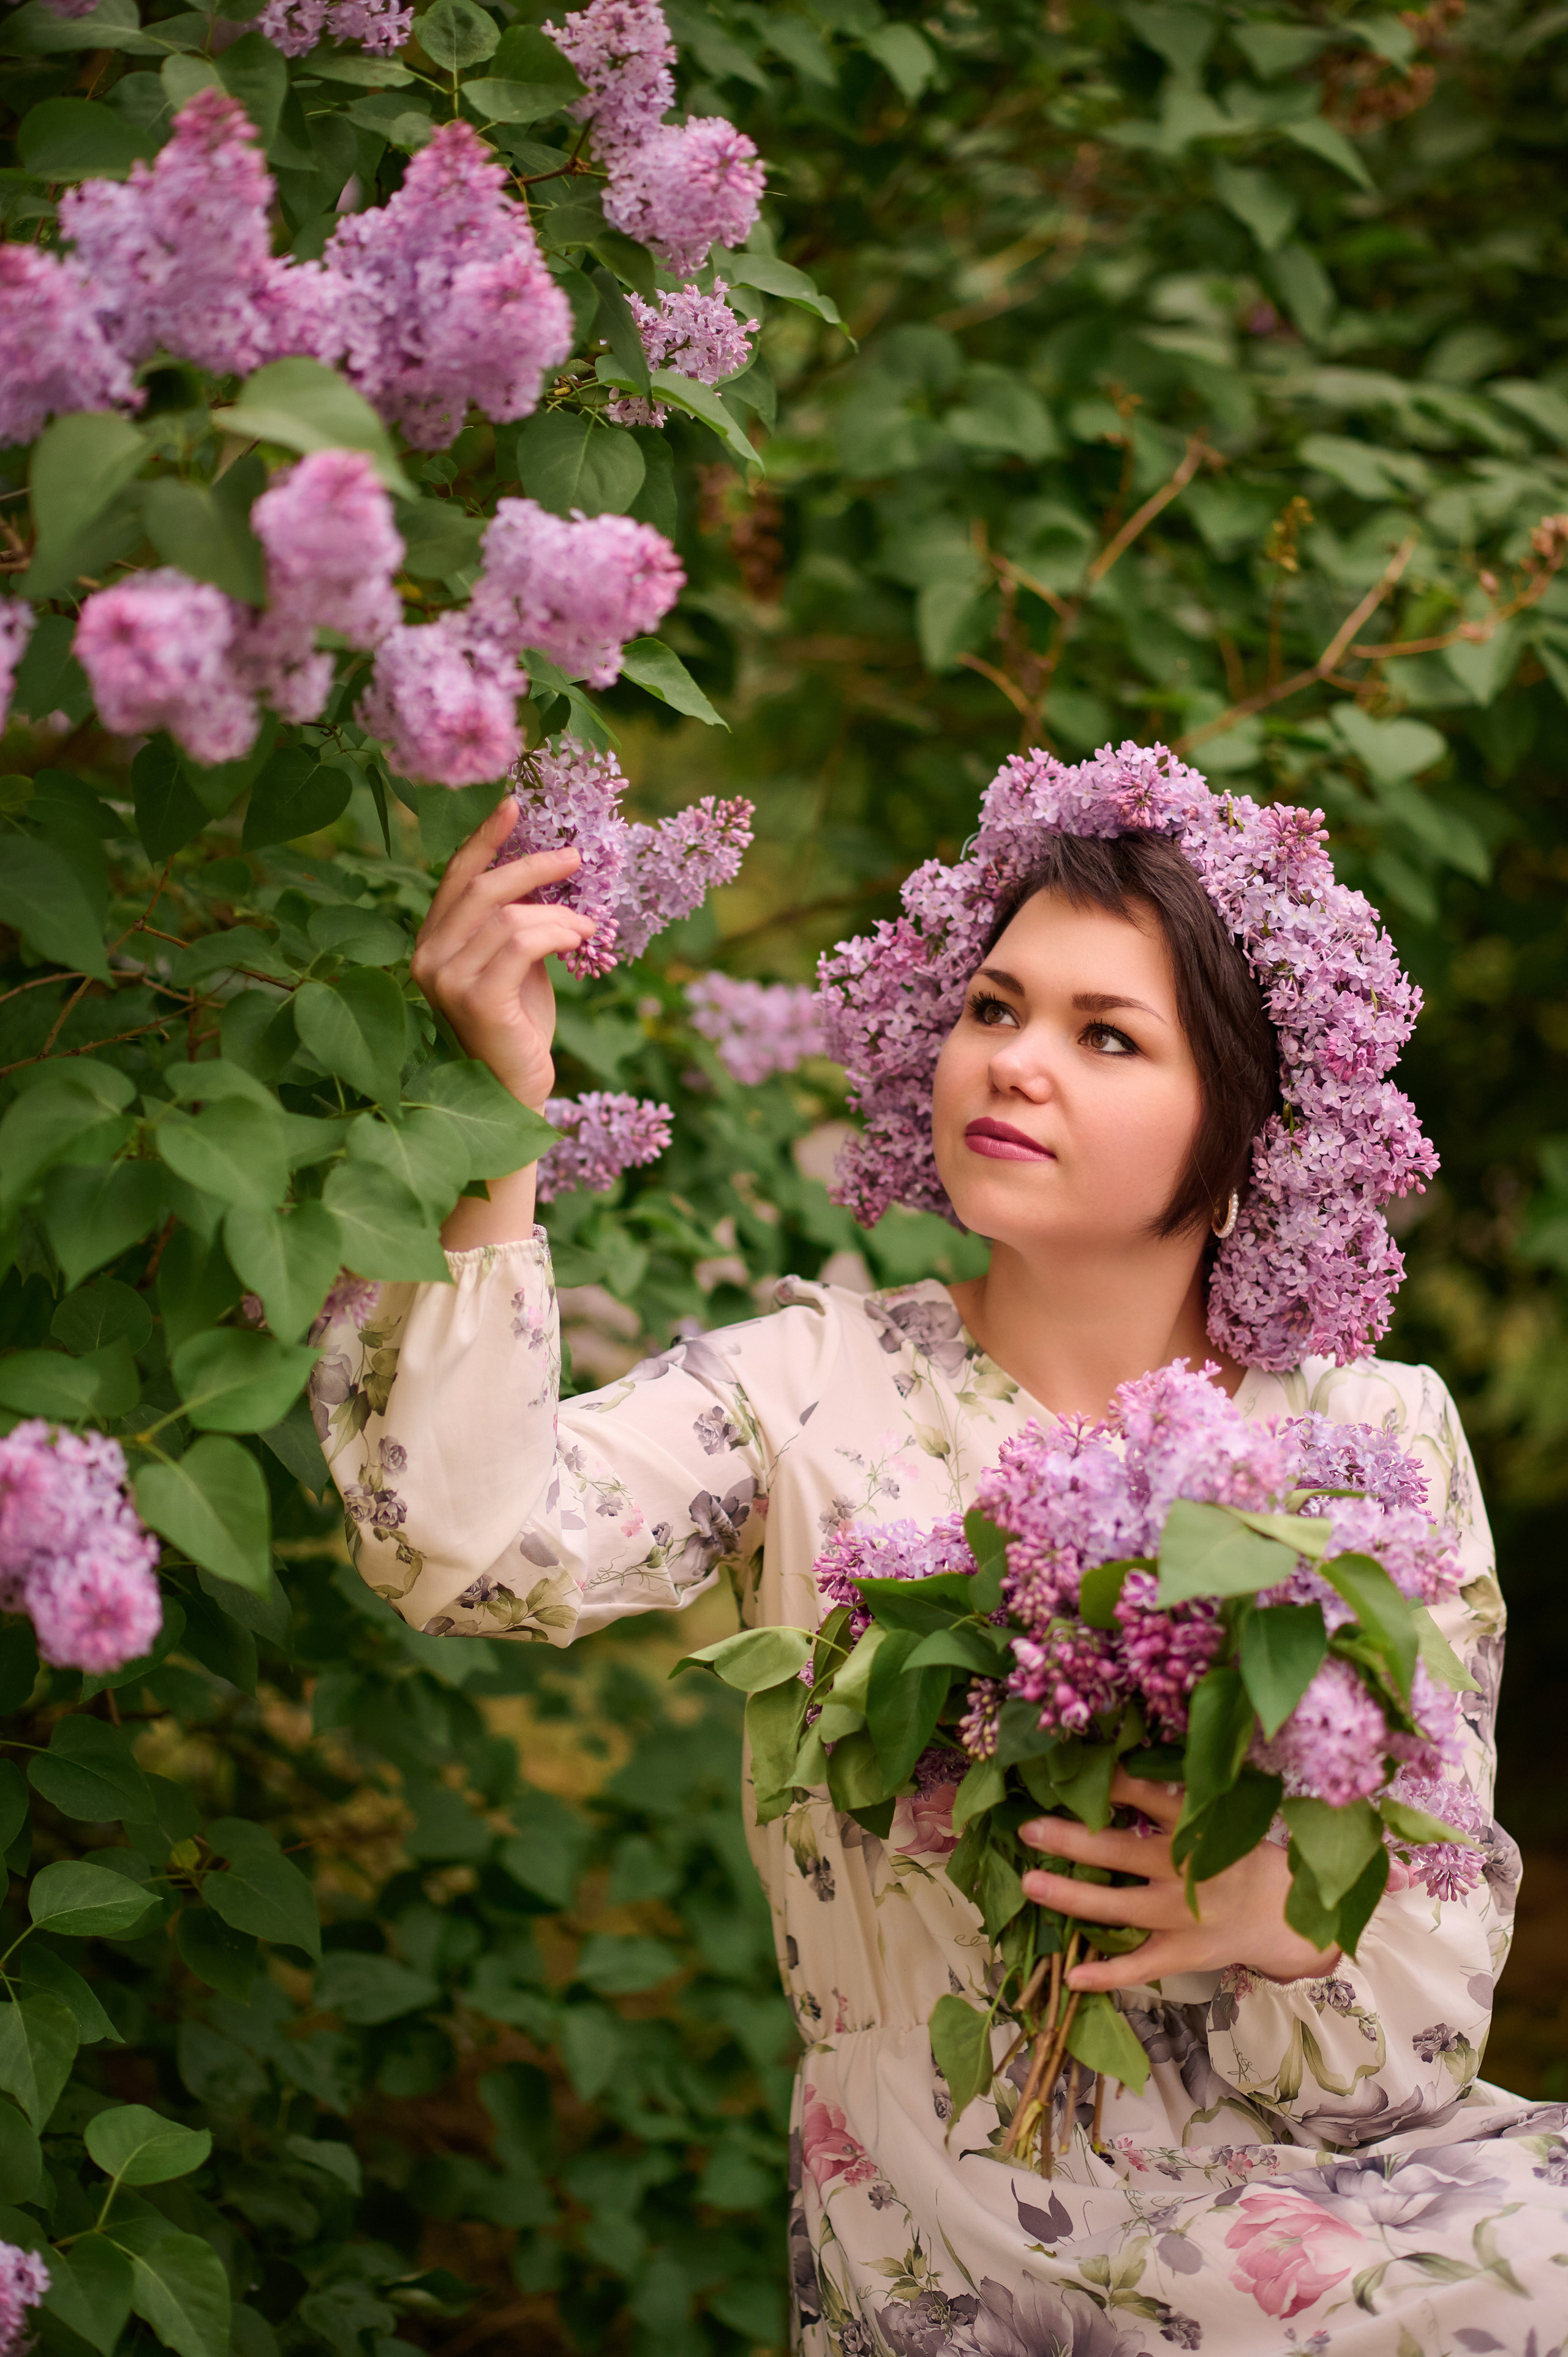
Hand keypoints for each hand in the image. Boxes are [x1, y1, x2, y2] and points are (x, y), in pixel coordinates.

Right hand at [410, 797, 597, 1113]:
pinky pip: (521, 944)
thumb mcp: (516, 963)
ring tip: (586, 928)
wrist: (515, 1090)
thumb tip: (549, 875)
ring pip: (509, 916)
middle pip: (482, 887)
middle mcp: (428, 957)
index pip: (456, 877)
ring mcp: (446, 981)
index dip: (485, 839)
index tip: (514, 805)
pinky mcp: (475, 1001)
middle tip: (575, 858)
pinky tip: (577, 940)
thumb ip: (516, 922)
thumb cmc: (518, 1027)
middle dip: (534, 865)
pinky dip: (556, 934)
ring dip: (559, 915)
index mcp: (432, 942)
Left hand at [1019, 1768, 1342, 1994]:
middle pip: (1120, 1852)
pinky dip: (1107, 1974)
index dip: (1111, 1783)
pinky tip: (1072, 1976)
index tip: (1070, 1772)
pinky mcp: (1183, 1954)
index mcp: (1196, 1830)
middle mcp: (1187, 1871)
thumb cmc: (1235, 1856)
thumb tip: (1107, 1767)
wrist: (1282, 1914)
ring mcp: (1183, 1917)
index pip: (1150, 1797)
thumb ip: (1170, 1803)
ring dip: (1071, 1898)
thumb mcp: (1215, 1820)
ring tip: (1030, 1885)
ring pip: (1120, 1908)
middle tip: (1029, 1830)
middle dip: (1070, 1841)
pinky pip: (1141, 1966)